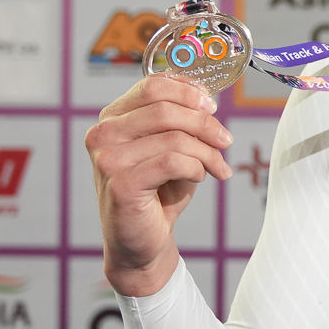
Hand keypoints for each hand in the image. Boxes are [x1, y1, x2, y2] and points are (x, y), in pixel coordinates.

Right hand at [87, 75, 234, 296]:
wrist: (141, 241)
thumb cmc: (157, 192)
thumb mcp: (170, 148)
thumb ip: (180, 120)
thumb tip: (206, 98)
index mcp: (111, 118)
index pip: (151, 86)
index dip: (188, 92)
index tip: (212, 106)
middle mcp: (103, 135)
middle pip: (165, 109)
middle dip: (205, 124)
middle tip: (225, 140)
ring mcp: (107, 159)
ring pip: (174, 138)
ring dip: (206, 152)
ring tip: (218, 166)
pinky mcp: (120, 184)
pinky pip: (173, 162)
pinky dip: (197, 168)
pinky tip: (201, 178)